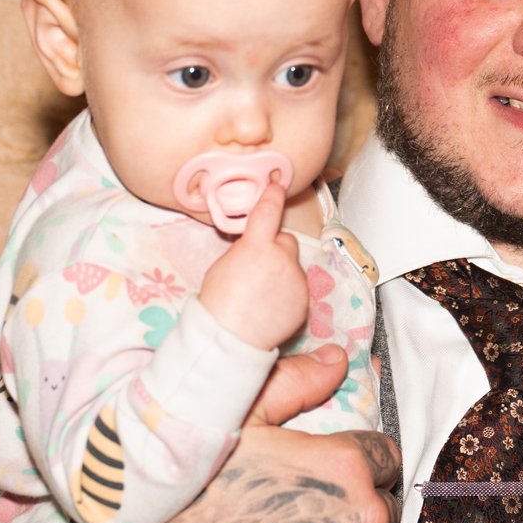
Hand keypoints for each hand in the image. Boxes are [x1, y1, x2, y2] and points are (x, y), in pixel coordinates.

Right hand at [97, 345, 397, 522]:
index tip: (326, 470)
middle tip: (305, 507)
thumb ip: (294, 383)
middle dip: (354, 502)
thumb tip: (338, 358)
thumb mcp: (237, 424)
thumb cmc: (194, 503)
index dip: (356, 460)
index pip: (385, 454)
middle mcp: (364, 518)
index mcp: (346, 466)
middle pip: (382, 503)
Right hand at [197, 177, 309, 351]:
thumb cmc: (218, 303)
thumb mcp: (224, 266)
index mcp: (257, 247)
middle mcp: (282, 259)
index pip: (267, 212)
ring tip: (261, 296)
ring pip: (293, 267)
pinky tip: (270, 308)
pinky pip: (297, 289)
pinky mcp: (304, 301)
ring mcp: (296, 281)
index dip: (272, 195)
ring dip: (282, 274)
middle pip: (285, 241)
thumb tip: (256, 248)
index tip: (278, 184)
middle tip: (257, 270)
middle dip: (275, 250)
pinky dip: (288, 295)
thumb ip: (246, 251)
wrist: (229, 338)